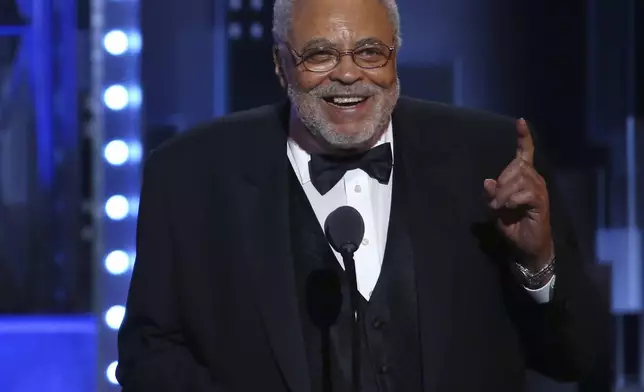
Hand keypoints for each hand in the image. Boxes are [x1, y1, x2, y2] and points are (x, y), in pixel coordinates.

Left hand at [483, 119, 553, 270]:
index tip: (520, 121)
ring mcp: (539, 190)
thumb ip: (491, 194)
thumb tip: (487, 181)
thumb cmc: (513, 224)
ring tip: (501, 208)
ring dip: (503, 195)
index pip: (525, 153)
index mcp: (524, 176)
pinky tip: (509, 208)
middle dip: (500, 185)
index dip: (523, 138)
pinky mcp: (541, 202)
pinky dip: (511, 200)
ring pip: (518, 180)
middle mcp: (535, 179)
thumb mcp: (496, 207)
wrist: (527, 245)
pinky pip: (523, 193)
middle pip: (515, 167)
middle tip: (495, 203)